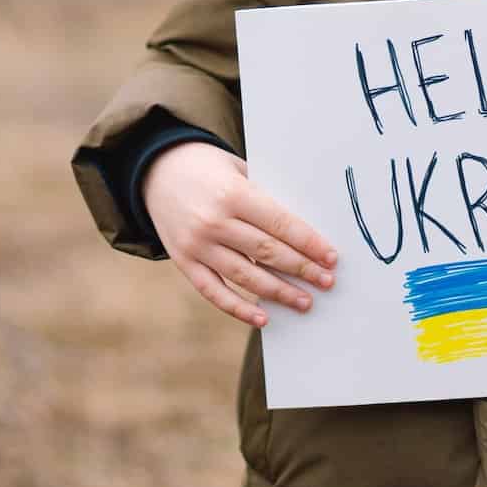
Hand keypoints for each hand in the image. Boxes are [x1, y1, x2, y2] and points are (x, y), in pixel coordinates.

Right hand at [142, 142, 337, 327]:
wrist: (155, 170)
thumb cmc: (208, 168)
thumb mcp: (238, 171)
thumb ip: (264, 198)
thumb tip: (303, 233)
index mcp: (233, 193)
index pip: (280, 224)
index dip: (309, 243)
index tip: (331, 258)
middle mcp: (214, 222)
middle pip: (267, 252)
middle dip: (302, 269)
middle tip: (327, 282)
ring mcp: (197, 245)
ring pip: (245, 276)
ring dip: (279, 292)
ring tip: (304, 302)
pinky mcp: (184, 262)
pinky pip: (214, 292)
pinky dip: (238, 309)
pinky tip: (262, 318)